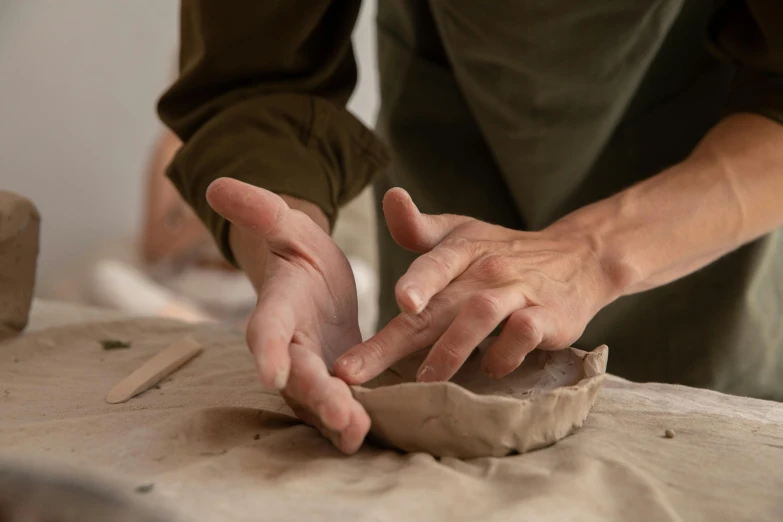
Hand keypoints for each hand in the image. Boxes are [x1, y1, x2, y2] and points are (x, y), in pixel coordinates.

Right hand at [206, 178, 369, 453]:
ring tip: (356, 432)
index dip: (267, 351)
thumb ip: (261, 211)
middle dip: (315, 395)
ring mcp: (311, 369)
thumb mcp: (289, 227)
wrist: (316, 285)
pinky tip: (369, 433)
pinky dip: (351, 422)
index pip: (265, 330)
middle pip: (297, 376)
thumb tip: (216, 185)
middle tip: (339, 412)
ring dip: (335, 418)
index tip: (271, 372)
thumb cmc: (300, 255)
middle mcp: (289, 346)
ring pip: (317, 400)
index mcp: (277, 308)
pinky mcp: (333, 384)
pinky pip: (339, 406)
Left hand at [334, 188, 618, 383]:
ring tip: (423, 380)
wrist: (576, 257)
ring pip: (481, 316)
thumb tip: (390, 196)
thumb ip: (418, 227)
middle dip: (393, 342)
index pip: (430, 265)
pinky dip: (504, 354)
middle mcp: (486, 269)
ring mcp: (518, 292)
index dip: (415, 283)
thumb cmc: (502, 251)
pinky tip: (489, 368)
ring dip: (450, 350)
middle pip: (437, 306)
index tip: (399, 303)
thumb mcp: (460, 232)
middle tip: (354, 372)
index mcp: (461, 249)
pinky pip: (523, 335)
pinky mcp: (547, 317)